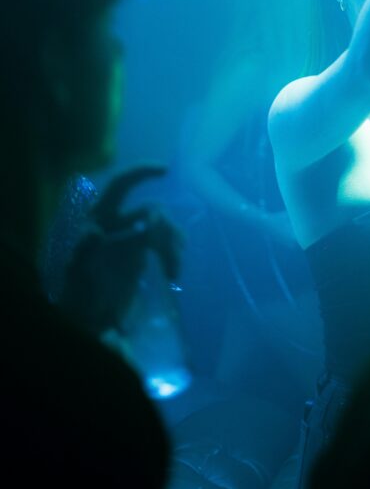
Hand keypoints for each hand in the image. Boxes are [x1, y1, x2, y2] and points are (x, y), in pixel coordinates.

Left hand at [58, 164, 183, 336]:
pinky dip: (172, 256)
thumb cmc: (78, 291)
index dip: (141, 173)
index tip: (165, 171)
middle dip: (165, 227)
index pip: (120, 185)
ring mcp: (132, 237)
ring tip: (173, 271)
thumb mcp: (77, 271)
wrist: (88, 318)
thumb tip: (95, 232)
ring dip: (172, 245)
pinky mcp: (143, 254)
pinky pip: (165, 245)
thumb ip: (84, 251)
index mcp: (99, 217)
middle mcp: (117, 222)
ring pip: (162, 228)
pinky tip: (173, 273)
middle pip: (150, 209)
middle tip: (173, 250)